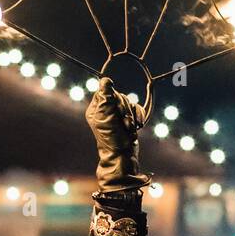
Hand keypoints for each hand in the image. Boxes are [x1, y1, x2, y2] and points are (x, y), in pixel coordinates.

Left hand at [86, 76, 150, 193]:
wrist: (124, 155)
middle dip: (125, 110)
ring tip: (129, 128)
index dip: (114, 99)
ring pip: (129, 102)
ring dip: (131, 115)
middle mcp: (106, 111)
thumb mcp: (107, 116)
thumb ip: (106, 97)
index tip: (116, 110)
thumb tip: (105, 80)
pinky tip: (136, 127)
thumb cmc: (112, 138)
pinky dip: (138, 117)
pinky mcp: (129, 119)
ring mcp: (117, 116)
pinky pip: (137, 109)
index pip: (106, 91)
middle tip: (124, 123)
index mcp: (96, 109)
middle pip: (119, 96)